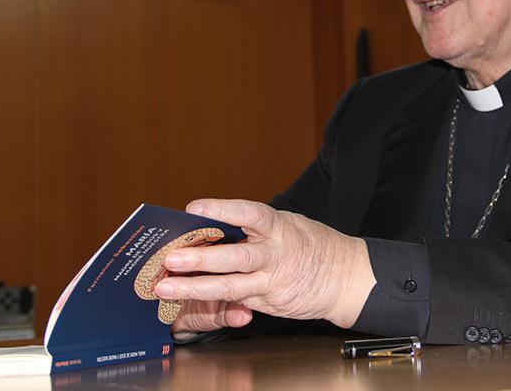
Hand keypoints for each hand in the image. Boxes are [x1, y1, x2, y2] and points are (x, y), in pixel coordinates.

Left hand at [155, 199, 375, 330]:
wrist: (345, 277)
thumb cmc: (312, 244)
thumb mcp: (288, 225)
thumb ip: (255, 227)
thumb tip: (211, 225)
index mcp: (280, 227)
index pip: (249, 214)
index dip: (221, 210)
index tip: (193, 208)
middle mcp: (275, 255)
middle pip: (235, 257)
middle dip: (200, 259)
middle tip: (170, 258)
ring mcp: (272, 282)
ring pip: (231, 287)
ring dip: (195, 288)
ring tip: (166, 288)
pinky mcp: (269, 302)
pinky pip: (236, 302)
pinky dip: (210, 302)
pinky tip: (186, 303)